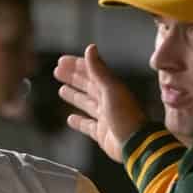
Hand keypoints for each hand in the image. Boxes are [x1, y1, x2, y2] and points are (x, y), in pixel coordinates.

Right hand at [54, 44, 146, 162]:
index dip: (77, 65)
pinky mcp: (102, 133)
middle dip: (73, 78)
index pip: (91, 72)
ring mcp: (105, 117)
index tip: (61, 60)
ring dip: (75, 96)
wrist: (135, 144)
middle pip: (88, 86)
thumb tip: (90, 48)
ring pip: (87, 103)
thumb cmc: (125, 115)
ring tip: (62, 90)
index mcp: (112, 88)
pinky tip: (70, 119)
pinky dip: (79, 122)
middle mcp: (109, 101)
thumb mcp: (111, 89)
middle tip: (57, 71)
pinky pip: (88, 125)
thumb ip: (99, 70)